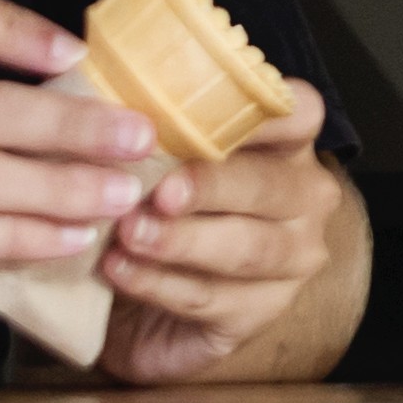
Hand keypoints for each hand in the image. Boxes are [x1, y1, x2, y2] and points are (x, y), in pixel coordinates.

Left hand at [90, 94, 352, 381]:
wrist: (140, 305)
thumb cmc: (151, 208)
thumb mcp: (152, 157)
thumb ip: (146, 123)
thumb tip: (99, 88)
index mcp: (286, 145)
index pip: (300, 112)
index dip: (262, 113)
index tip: (205, 113)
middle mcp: (303, 200)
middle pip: (269, 185)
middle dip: (211, 186)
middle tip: (158, 191)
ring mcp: (291, 261)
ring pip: (247, 248)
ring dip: (183, 241)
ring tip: (128, 233)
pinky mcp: (259, 313)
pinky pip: (211, 297)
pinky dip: (159, 283)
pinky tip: (118, 270)